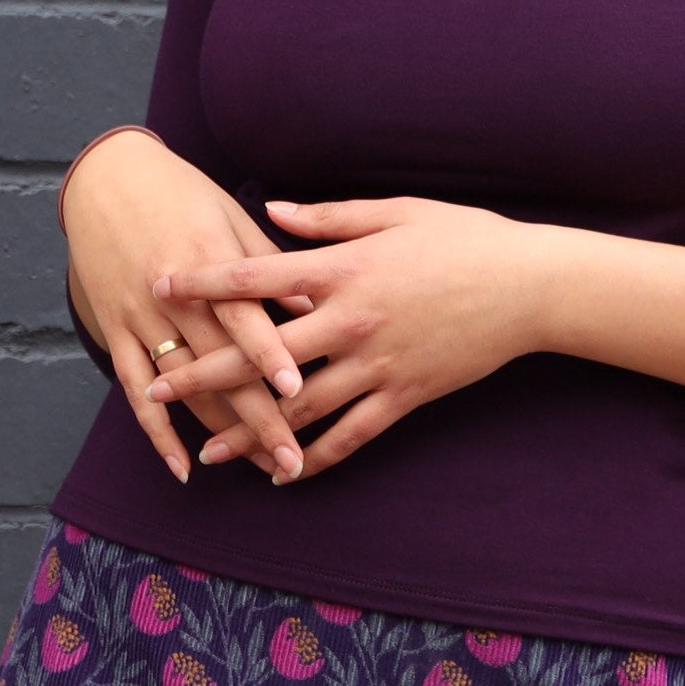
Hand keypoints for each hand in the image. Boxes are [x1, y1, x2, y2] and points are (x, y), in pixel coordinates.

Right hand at [63, 130, 312, 483]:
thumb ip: (270, 263)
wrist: (107, 179)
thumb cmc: (183, 192)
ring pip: (184, 388)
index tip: (299, 392)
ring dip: (221, 433)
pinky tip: (183, 467)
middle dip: (258, 417)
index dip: (270, 355)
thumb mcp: (231, 216)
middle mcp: (173, 296)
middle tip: (293, 461)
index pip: (244, 318)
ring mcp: (139, 317)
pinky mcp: (113, 330)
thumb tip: (316, 303)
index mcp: (209, 262)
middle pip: (221, 366)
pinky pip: (134, 389)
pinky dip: (157, 431)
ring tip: (259, 468)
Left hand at [148, 196, 545, 479]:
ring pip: (298, 408)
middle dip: (204, 371)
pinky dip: (314, 458)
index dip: (204, 283)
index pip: (257, 277)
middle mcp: (352, 321)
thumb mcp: (396, 212)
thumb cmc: (464, 238)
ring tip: (205, 448)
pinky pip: (350, 436)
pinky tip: (284, 474)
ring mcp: (378, 364)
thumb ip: (329, 218)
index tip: (161, 286)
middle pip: (262, 353)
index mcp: (346, 268)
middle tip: (156, 387)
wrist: (528, 286)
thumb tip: (271, 211)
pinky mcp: (405, 395)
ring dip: (247, 430)